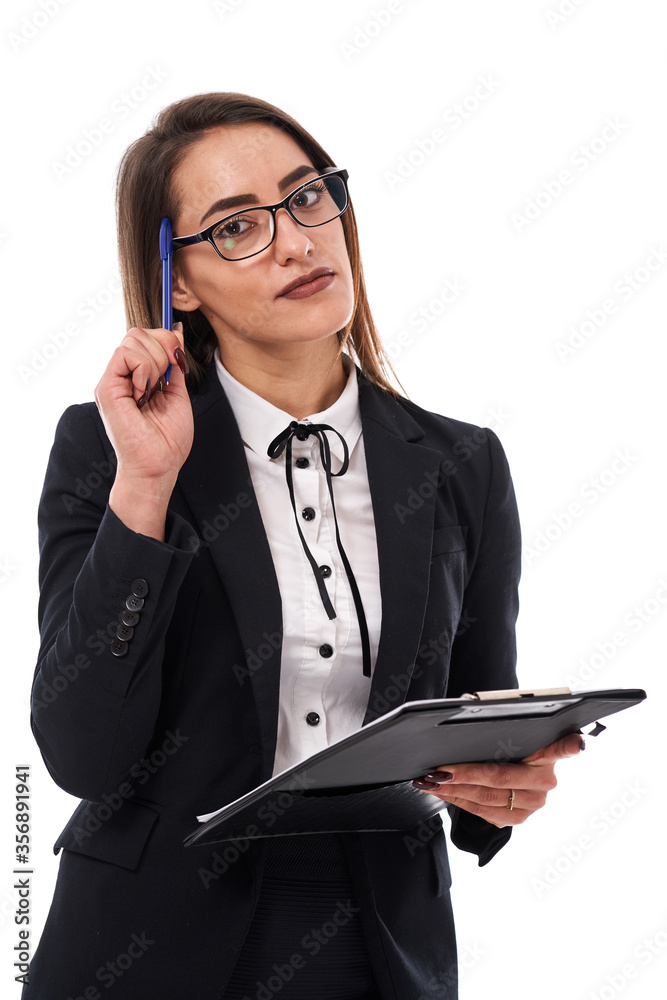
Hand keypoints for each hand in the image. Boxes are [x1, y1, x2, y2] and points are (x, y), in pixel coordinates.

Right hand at [94, 323, 193, 484]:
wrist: (158, 467)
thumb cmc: (167, 441)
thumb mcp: (177, 394)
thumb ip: (173, 365)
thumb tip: (175, 333)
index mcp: (136, 378)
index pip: (144, 338)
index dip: (165, 339)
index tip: (179, 358)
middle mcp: (121, 377)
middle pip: (137, 333)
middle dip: (162, 347)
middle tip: (165, 379)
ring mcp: (112, 382)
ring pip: (133, 340)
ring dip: (155, 363)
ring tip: (153, 392)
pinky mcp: (106, 388)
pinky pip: (126, 354)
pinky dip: (144, 369)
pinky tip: (144, 393)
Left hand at [412, 732, 585, 827]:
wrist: (513, 769)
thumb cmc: (506, 742)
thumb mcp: (505, 728)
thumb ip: (499, 720)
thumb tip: (466, 707)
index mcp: (548, 751)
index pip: (563, 746)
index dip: (571, 745)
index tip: (577, 742)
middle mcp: (546, 779)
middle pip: (501, 778)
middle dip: (464, 774)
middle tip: (437, 771)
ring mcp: (535, 803)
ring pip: (487, 798)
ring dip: (453, 789)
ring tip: (429, 780)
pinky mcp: (519, 818)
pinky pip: (482, 812)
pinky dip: (457, 800)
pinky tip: (440, 790)